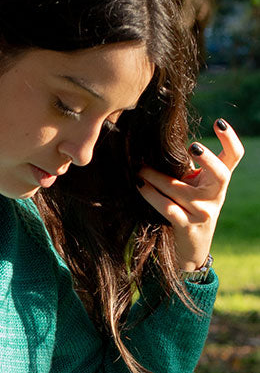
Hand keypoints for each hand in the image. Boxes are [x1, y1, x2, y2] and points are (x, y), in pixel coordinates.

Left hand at [136, 118, 244, 271]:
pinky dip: (151, 195)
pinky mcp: (187, 227)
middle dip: (208, 159)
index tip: (219, 122)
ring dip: (158, 177)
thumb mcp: (195, 186)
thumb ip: (188, 167)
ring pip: (181, 190)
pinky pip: (167, 208)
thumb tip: (162, 140)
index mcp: (218, 182)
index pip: (234, 157)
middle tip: (193, 146)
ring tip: (140, 168)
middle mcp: (215, 196)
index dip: (231, 139)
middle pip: (221, 174)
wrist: (190, 249)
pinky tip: (139, 185)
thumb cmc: (189, 208)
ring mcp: (203, 212)